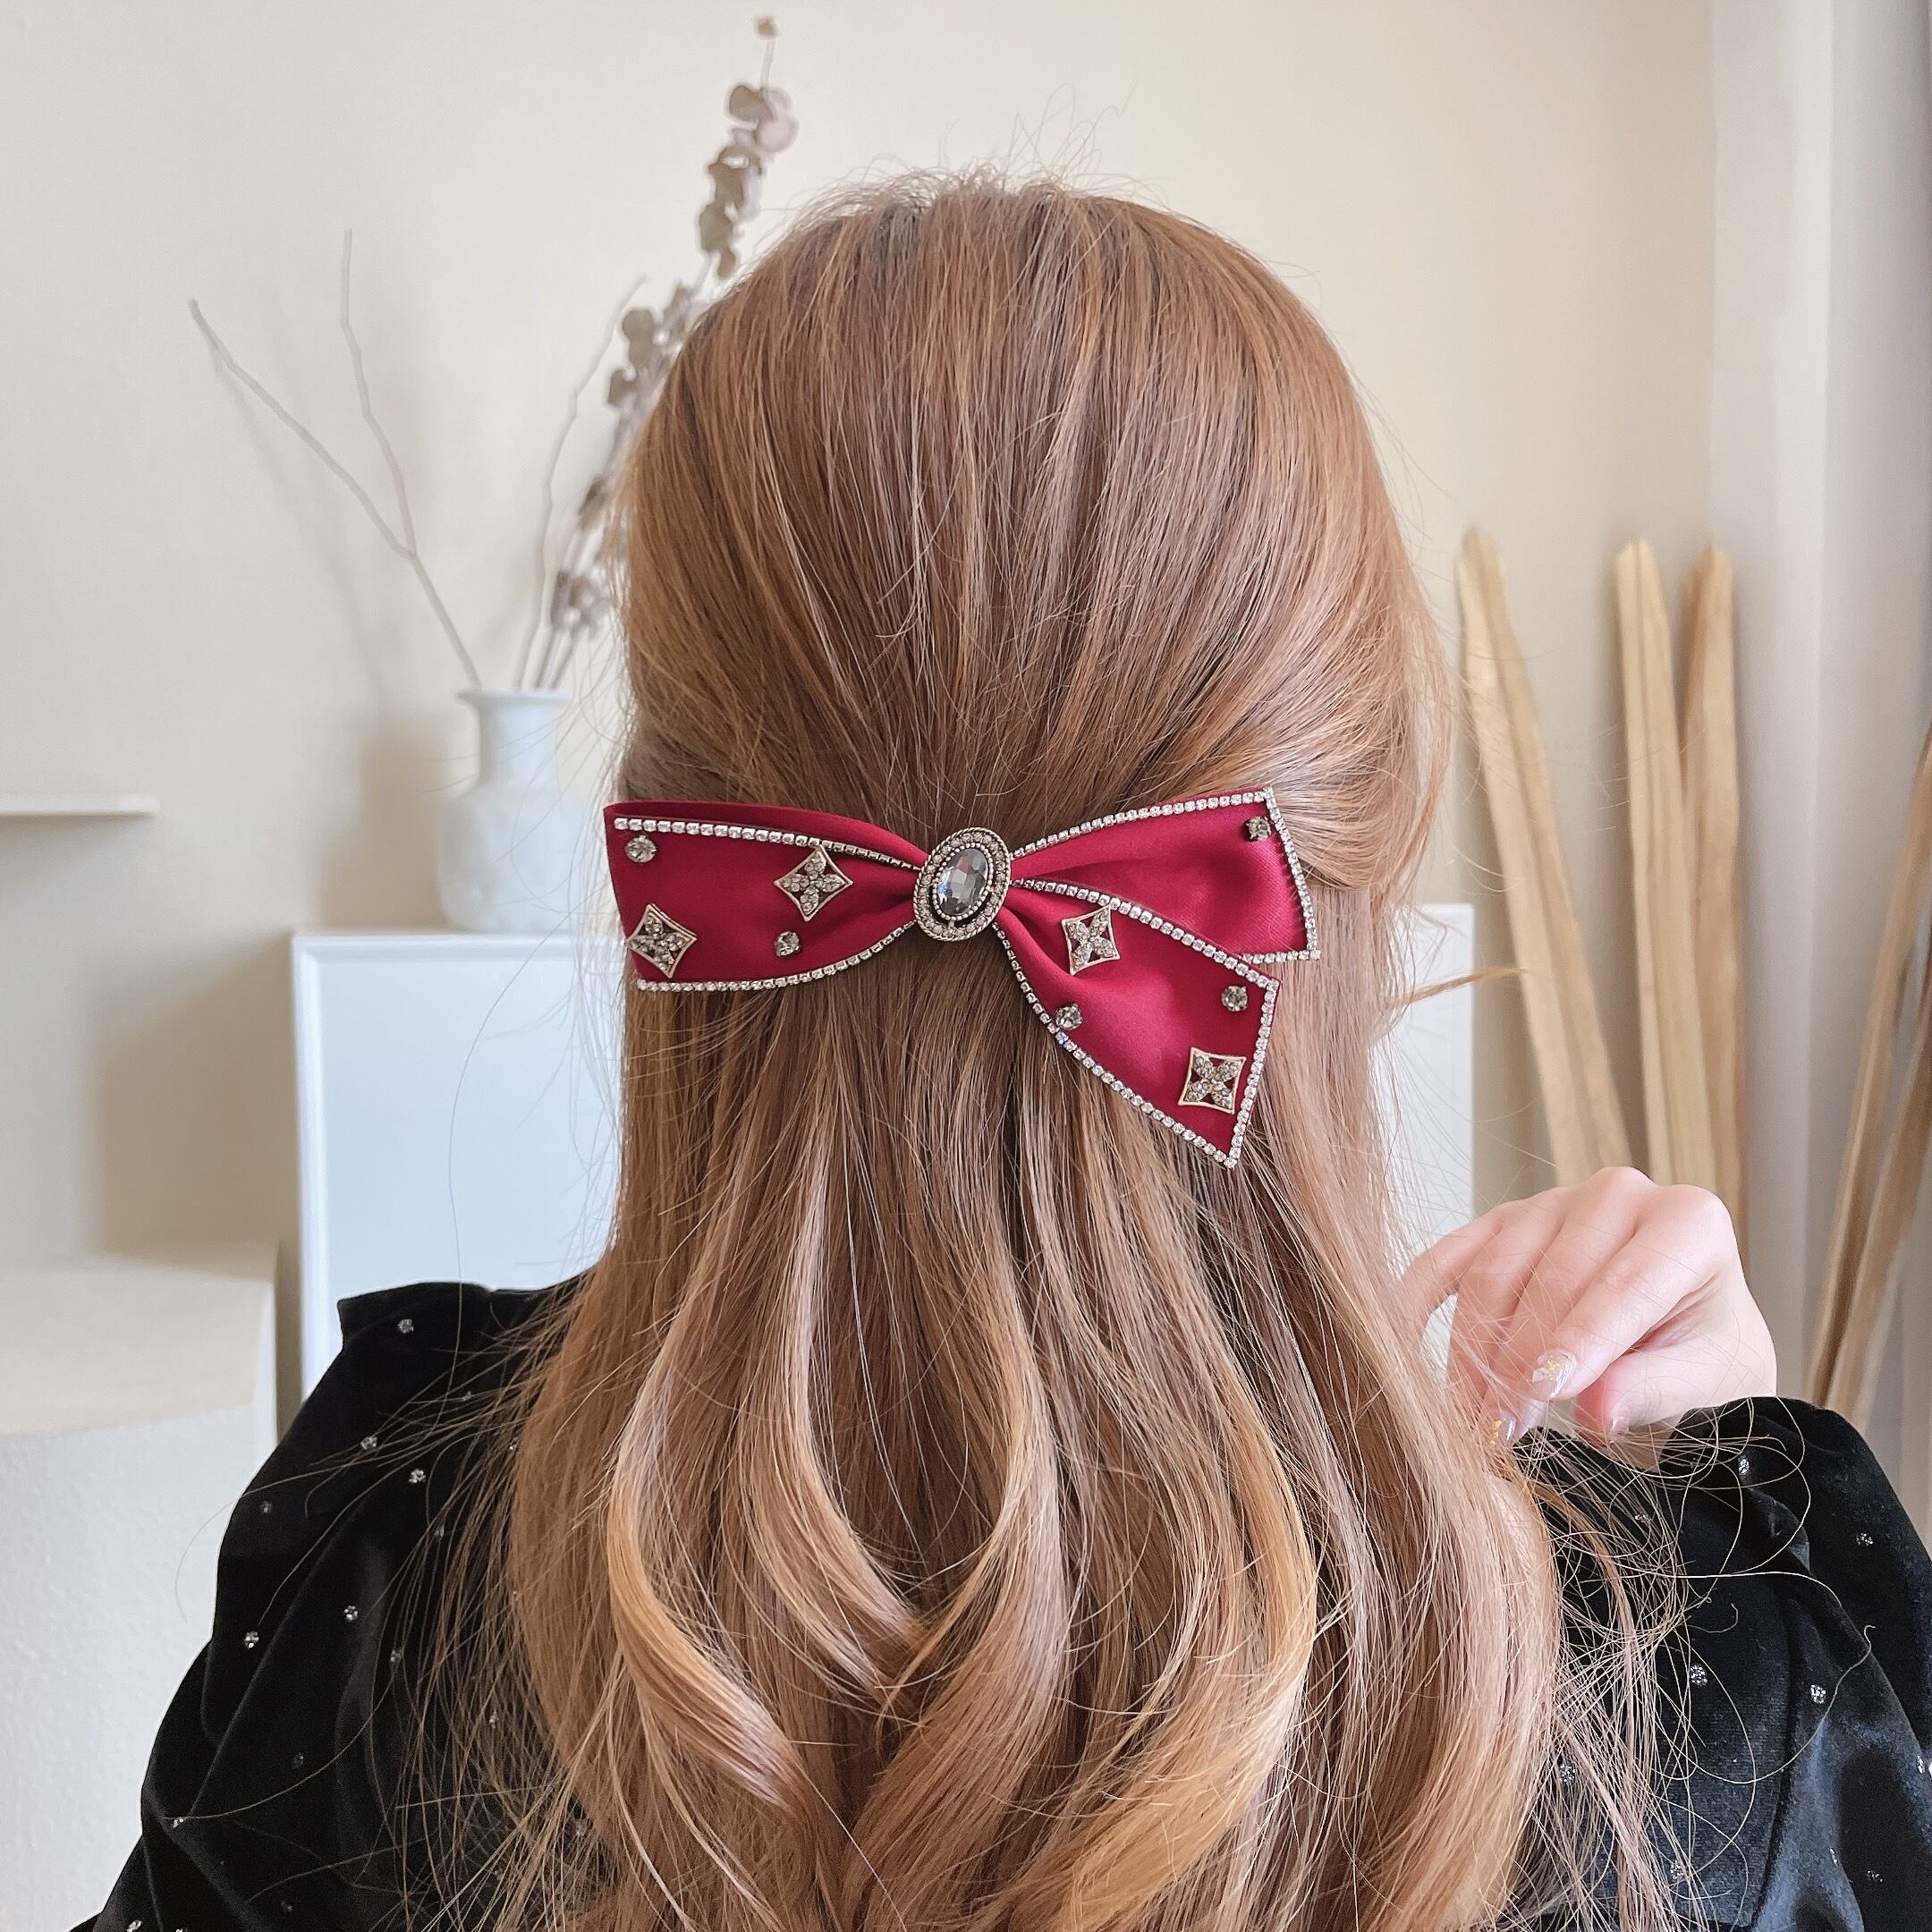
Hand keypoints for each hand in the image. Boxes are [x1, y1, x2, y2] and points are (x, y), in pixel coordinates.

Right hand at [1401, 1167, 1775, 1446]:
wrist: (1683, 1336)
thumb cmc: (1701, 1357)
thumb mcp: (1706, 1384)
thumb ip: (1655, 1390)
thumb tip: (1595, 1410)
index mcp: (1688, 1222)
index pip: (1626, 1281)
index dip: (1584, 1339)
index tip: (1548, 1391)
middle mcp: (1619, 1195)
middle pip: (1552, 1276)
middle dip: (1523, 1361)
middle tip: (1501, 1431)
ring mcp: (1552, 1203)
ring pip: (1495, 1272)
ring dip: (1475, 1351)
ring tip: (1471, 1420)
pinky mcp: (1503, 1223)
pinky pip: (1450, 1258)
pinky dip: (1420, 1299)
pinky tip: (1399, 1343)